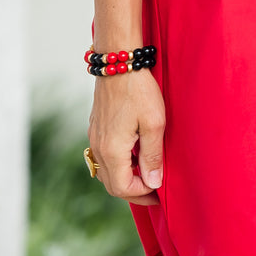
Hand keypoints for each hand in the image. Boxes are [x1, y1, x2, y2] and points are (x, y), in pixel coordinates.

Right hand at [87, 70, 164, 203]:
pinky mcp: (96, 127)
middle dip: (134, 191)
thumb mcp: (153, 123)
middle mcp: (98, 147)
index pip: (122, 189)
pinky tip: (135, 153)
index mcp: (111, 151)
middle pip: (112, 184)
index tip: (160, 192)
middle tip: (155, 190)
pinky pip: (104, 156)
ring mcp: (94, 137)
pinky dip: (119, 163)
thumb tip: (152, 183)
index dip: (143, 194)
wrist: (118, 60)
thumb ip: (152, 156)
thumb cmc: (139, 90)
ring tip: (147, 172)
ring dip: (125, 177)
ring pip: (106, 171)